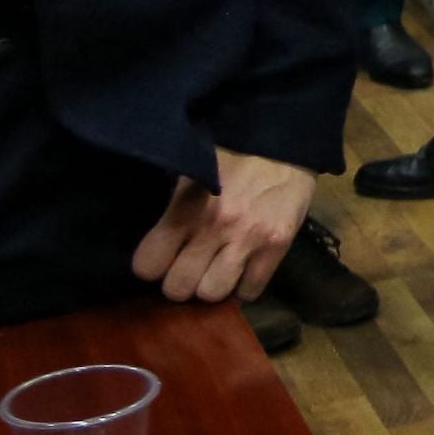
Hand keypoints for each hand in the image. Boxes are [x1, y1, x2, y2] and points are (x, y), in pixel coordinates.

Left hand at [133, 151, 315, 303]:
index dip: (153, 266)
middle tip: (192, 269)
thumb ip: (174, 211)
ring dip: (213, 286)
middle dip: (182, 282)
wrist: (286, 140)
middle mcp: (214, 228)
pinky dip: (245, 286)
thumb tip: (160, 245)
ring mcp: (248, 239)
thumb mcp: (192, 174)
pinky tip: (244, 269)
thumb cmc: (232, 155)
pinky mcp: (277, 245)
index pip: (147, 266)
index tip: (164, 259)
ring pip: (213, 294)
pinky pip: (251, 291)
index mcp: (186, 208)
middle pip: (178, 289)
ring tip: (218, 271)